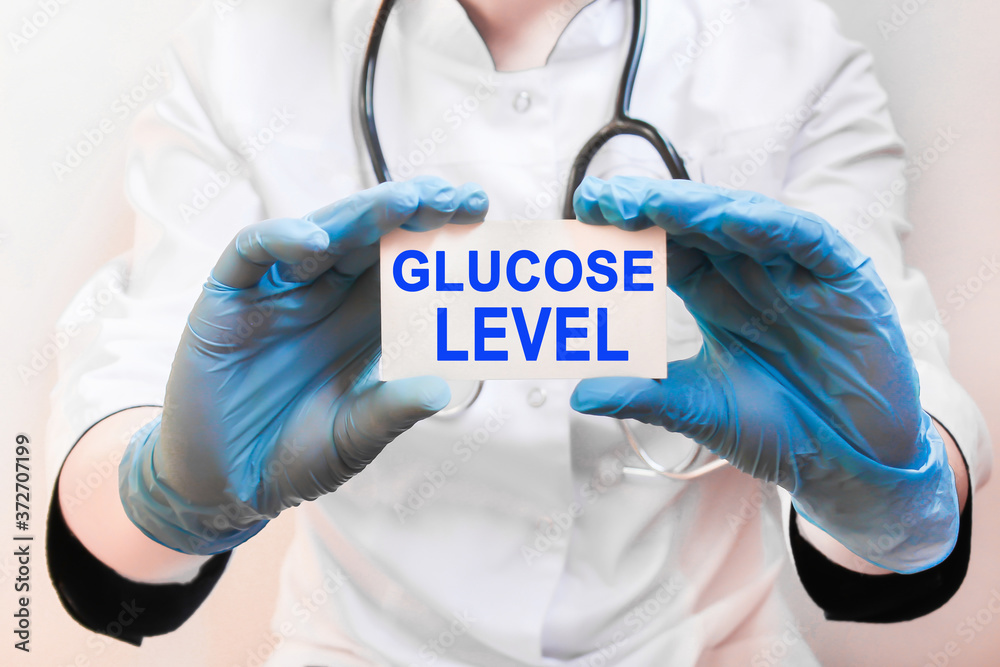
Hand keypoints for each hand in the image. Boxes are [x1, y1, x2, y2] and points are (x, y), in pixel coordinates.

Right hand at [119, 177, 488, 553]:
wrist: (225, 483)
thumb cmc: (293, 456)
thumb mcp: (351, 439)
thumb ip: (389, 412)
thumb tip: (440, 390)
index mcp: (363, 324)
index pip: (406, 269)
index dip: (440, 241)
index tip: (479, 215)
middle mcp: (325, 297)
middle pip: (372, 240)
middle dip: (414, 214)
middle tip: (454, 196)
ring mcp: (278, 294)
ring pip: (324, 235)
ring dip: (364, 214)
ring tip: (407, 201)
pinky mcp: (227, 299)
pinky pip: (252, 253)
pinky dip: (281, 239)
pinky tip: (318, 242)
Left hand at [569, 176, 957, 572]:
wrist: (850, 466)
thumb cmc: (779, 430)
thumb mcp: (700, 411)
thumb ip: (644, 396)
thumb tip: (577, 396)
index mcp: (715, 296)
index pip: (666, 247)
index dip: (629, 229)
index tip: (584, 213)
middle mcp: (752, 274)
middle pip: (697, 226)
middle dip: (652, 208)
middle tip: (606, 199)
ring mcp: (797, 273)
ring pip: (746, 222)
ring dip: (699, 209)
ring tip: (654, 203)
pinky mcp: (845, 280)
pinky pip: (806, 241)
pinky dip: (769, 227)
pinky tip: (728, 219)